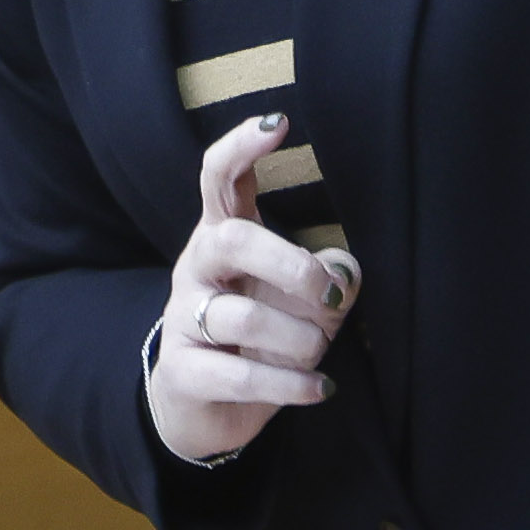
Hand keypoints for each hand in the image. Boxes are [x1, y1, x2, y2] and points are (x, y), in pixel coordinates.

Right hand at [146, 114, 357, 463]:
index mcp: (222, 237)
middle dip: (289, 263)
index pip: (219, 178)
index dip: (242, 147)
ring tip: (318, 353)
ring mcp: (184, 319)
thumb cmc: (258, 337)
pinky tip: (319, 389)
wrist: (202, 408)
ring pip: (241, 315)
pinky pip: (240, 375)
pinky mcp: (184, 373)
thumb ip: (326, 281)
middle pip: (232, 240)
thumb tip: (346, 273)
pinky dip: (290, 384)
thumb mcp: (298, 303)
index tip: (279, 122)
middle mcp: (197, 269)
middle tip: (328, 291)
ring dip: (299, 338)